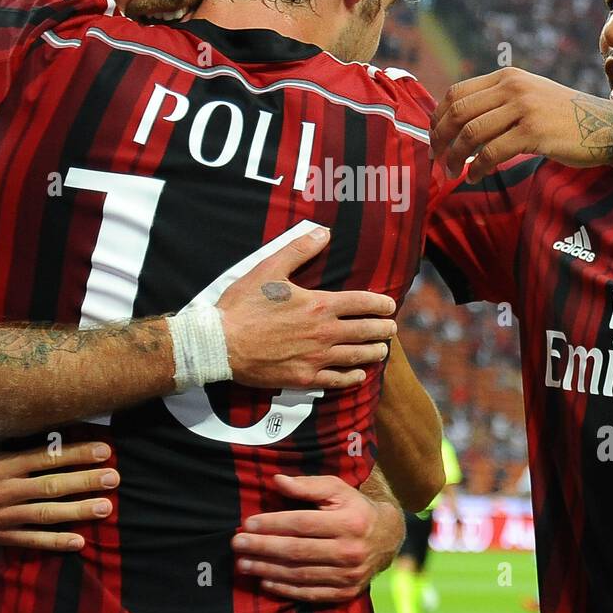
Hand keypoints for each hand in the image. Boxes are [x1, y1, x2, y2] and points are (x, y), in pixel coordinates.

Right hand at [0, 439, 118, 550]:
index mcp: (1, 463)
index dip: (77, 454)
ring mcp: (0, 516)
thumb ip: (9, 433)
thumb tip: (42, 411)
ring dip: (78, 511)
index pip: (46, 457)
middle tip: (114, 478)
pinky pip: (30, 540)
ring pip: (46, 514)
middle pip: (51, 486)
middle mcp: (2, 490)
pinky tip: (79, 541)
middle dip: (85, 482)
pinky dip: (55, 542)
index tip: (104, 451)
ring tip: (105, 507)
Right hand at [218, 227, 396, 390]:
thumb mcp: (269, 269)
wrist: (220, 343)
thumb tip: (323, 232)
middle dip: (383, 329)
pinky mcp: (303, 378)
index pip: (362, 303)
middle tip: (392, 329)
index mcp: (319, 305)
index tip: (390, 306)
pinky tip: (359, 376)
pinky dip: (352, 378)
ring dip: (373, 352)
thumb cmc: (243, 305)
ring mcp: (315, 358)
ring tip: (382, 350)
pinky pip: (336, 380)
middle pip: (365, 331)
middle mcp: (324, 333)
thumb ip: (299, 250)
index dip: (380, 304)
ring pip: (356, 357)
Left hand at [231, 474, 405, 602]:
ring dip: (268, 570)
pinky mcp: (346, 592)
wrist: (388, 537)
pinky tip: (265, 582)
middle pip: (297, 550)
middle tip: (237, 544)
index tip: (248, 524)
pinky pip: (311, 593)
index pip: (302, 524)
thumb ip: (307, 485)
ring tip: (244, 564)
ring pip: (300, 573)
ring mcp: (349, 575)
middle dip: (263, 548)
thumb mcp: (337, 489)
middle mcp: (350, 550)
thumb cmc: (355, 507)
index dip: (273, 524)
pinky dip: (286, 589)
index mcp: (349, 522)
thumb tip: (276, 481)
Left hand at [431, 68, 612, 180]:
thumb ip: (498, 102)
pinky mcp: (533, 132)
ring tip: (453, 172)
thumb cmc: (563, 117)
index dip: (438, 118)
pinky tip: (475, 176)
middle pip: (458, 112)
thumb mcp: (529, 96)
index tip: (433, 139)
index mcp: (507, 76)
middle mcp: (513, 87)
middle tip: (437, 160)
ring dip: (455, 157)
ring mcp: (523, 108)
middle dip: (440, 139)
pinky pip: (492, 152)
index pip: (457, 93)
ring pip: (471, 133)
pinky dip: (477, 167)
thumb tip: (458, 122)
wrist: (605, 126)